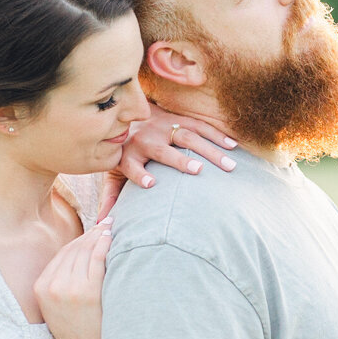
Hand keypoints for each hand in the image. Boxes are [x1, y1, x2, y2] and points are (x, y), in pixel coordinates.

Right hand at [33, 219, 111, 338]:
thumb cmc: (76, 331)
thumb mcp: (56, 305)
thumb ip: (60, 282)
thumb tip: (79, 254)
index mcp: (41, 287)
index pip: (62, 255)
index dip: (79, 240)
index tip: (93, 229)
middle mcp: (53, 285)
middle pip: (73, 250)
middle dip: (90, 234)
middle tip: (107, 222)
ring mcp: (70, 288)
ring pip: (85, 252)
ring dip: (99, 236)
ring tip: (112, 227)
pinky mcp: (88, 292)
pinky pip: (96, 260)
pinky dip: (104, 245)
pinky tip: (112, 238)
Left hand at [97, 104, 237, 217]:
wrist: (128, 114)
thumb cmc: (124, 152)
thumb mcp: (113, 172)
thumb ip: (111, 196)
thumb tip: (104, 224)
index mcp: (128, 154)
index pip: (131, 166)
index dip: (139, 175)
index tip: (151, 185)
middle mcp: (146, 139)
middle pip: (164, 151)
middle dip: (180, 161)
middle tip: (198, 171)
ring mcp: (164, 127)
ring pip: (188, 137)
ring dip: (209, 150)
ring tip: (229, 165)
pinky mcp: (178, 119)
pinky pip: (200, 126)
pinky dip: (217, 136)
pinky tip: (233, 147)